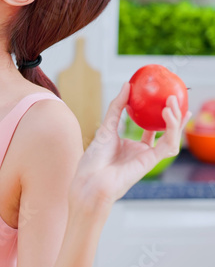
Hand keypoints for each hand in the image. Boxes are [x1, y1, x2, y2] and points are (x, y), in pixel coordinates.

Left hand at [70, 80, 191, 210]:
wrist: (90, 180)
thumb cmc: (94, 160)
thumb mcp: (106, 127)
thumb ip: (117, 107)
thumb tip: (127, 85)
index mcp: (132, 146)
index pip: (151, 129)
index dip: (160, 116)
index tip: (164, 100)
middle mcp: (142, 152)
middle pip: (165, 132)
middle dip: (173, 116)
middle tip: (174, 97)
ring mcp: (147, 157)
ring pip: (171, 137)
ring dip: (176, 120)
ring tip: (172, 102)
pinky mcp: (151, 161)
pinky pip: (168, 145)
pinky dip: (171, 129)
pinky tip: (167, 114)